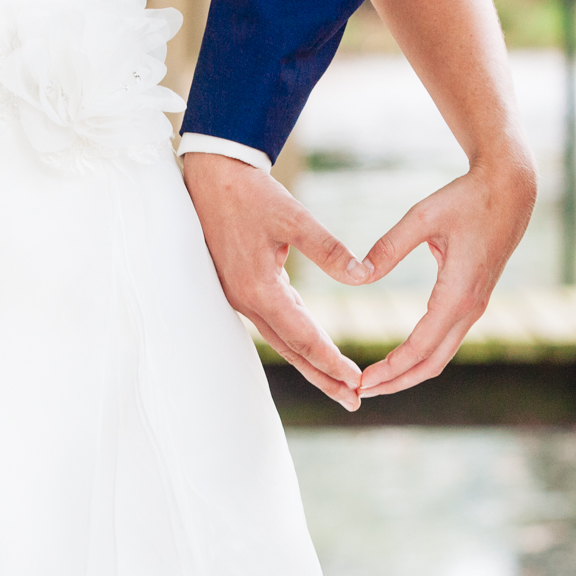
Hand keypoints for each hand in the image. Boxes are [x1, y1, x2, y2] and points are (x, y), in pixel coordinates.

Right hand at [182, 152, 371, 410]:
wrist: (210, 175)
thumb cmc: (250, 192)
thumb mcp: (293, 216)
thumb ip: (329, 249)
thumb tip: (365, 275)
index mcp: (258, 288)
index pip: (301, 335)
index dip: (330, 360)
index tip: (357, 380)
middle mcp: (245, 299)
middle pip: (290, 349)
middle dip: (322, 377)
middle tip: (353, 401)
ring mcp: (239, 296)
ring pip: (280, 339)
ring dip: (310, 362)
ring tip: (339, 384)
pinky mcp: (239, 287)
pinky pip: (271, 323)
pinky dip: (294, 340)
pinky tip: (310, 347)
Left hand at [356, 154, 535, 397]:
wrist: (510, 190)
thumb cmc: (466, 199)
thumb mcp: (422, 215)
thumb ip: (389, 247)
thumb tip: (358, 274)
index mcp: (458, 294)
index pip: (420, 347)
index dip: (389, 369)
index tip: (361, 382)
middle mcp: (470, 308)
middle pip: (432, 363)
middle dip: (396, 382)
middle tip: (359, 392)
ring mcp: (475, 307)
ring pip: (441, 356)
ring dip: (408, 372)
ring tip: (375, 382)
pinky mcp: (473, 300)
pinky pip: (446, 340)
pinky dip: (421, 356)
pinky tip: (398, 358)